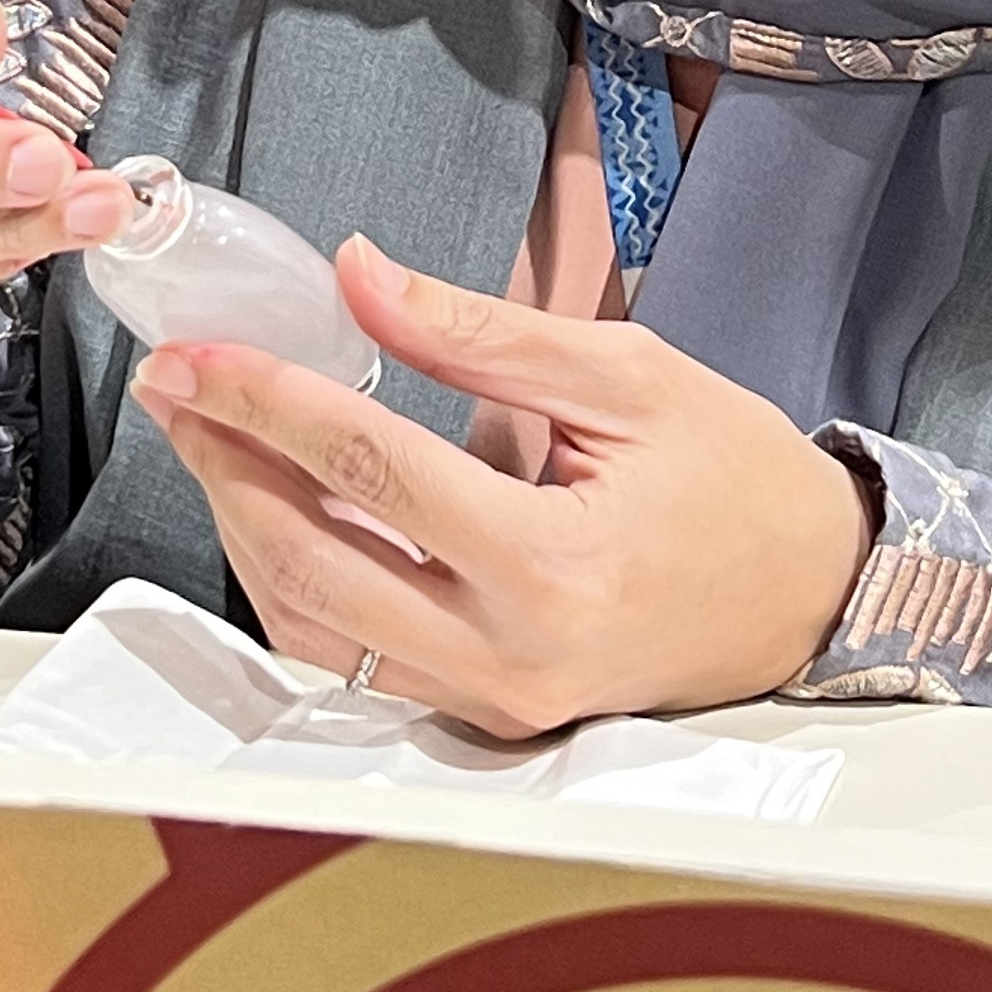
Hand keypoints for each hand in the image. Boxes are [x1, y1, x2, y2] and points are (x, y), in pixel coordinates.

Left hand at [133, 238, 874, 737]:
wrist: (817, 595)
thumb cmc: (736, 476)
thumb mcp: (626, 374)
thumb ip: (476, 334)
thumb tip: (355, 274)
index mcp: (553, 564)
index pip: (370, 468)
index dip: (269, 399)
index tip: (200, 349)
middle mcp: (511, 655)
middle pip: (313, 561)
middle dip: (227, 464)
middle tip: (175, 384)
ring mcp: (494, 702)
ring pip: (315, 626)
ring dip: (245, 525)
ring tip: (207, 433)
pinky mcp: (486, 717)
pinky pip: (355, 659)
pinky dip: (296, 581)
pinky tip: (272, 505)